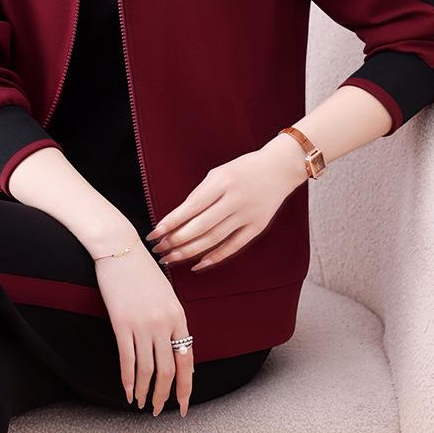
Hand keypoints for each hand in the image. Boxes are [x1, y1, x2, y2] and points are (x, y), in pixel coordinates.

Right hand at [93, 231, 193, 416]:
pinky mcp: (122, 323)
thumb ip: (170, 318)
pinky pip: (127, 359)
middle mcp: (164, 322)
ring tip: (142, 404)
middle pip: (168, 370)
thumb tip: (172, 345)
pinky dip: (128, 380)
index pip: (186, 359)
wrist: (120, 247)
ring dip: (146, 392)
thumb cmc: (140, 267)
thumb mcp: (165, 292)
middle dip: (165, 395)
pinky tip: (128, 391)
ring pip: (148, 370)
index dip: (186, 386)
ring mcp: (142, 323)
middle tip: (160, 410)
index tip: (184, 403)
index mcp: (178, 314)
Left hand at [145, 134, 308, 270]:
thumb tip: (178, 220)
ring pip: (214, 239)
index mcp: (221, 182)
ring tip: (170, 258)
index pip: (191, 207)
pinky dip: (214, 257)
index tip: (154, 233)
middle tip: (158, 250)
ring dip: (189, 252)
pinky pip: (233, 246)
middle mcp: (234, 199)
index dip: (170, 222)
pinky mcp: (258, 227)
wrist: (280, 168)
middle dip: (176, 241)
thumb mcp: (218, 173)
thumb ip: (200, 195)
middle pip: (200, 227)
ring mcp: (247, 215)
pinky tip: (196, 264)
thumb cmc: (242, 169)